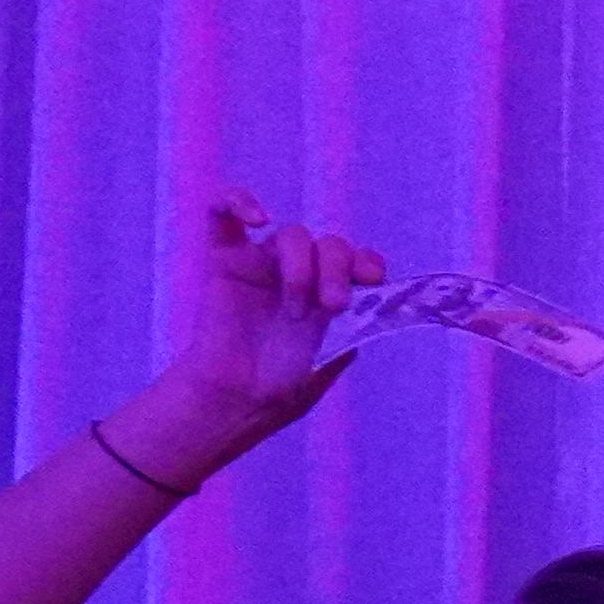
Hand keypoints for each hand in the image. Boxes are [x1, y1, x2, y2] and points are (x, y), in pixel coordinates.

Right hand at [138, 191, 379, 461]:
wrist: (237, 401)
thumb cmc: (284, 385)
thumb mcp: (336, 356)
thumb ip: (358, 322)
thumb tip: (380, 294)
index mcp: (331, 292)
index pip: (357, 259)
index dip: (367, 261)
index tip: (372, 279)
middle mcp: (302, 273)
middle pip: (329, 245)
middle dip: (336, 269)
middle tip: (333, 305)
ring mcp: (264, 264)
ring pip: (291, 235)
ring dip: (301, 265)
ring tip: (297, 307)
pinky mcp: (226, 260)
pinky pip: (223, 214)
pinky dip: (237, 202)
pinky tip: (255, 218)